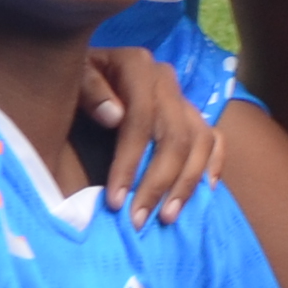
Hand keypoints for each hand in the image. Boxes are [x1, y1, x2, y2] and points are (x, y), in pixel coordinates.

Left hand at [79, 44, 224, 223]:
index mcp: (138, 67)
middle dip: (158, 183)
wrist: (85, 73)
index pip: (140, 120)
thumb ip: (90, 91)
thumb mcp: (72, 77)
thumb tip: (114, 116)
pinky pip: (215, 139)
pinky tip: (206, 191)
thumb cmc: (73, 80)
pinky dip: (214, 164)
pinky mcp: (192, 115)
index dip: (129, 163)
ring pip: (200, 142)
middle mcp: (166, 82)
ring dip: (187, 183)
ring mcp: (182, 99)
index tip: (116, 201)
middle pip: (175, 136)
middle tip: (139, 220)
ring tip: (168, 216)